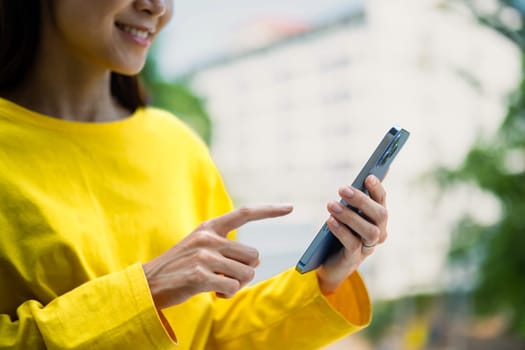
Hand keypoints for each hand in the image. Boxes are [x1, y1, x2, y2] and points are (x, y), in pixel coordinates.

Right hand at [143, 205, 292, 309]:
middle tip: (225, 276)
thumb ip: (226, 247)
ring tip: (216, 284)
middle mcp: (209, 238)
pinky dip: (226, 294)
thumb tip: (256, 260)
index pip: (244, 213)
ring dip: (236, 284)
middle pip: (254, 255)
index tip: (290, 207)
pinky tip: (212, 292)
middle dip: (245, 270)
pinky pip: (232, 287)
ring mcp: (204, 256)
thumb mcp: (200, 246)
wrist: (148, 284)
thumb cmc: (180, 266)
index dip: (269, 210)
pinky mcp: (200, 275)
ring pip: (247, 273)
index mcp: (210, 227)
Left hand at [316, 175, 387, 293]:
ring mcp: (368, 247)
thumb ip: (353, 199)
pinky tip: (330, 221)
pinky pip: (353, 244)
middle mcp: (378, 232)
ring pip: (369, 231)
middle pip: (379, 215)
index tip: (368, 177)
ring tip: (331, 205)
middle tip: (342, 188)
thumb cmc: (340, 232)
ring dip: (350, 216)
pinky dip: (341, 231)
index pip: (381, 200)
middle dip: (362, 200)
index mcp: (377, 218)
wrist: (330, 263)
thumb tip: (364, 175)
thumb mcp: (347, 214)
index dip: (377, 189)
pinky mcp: (354, 259)